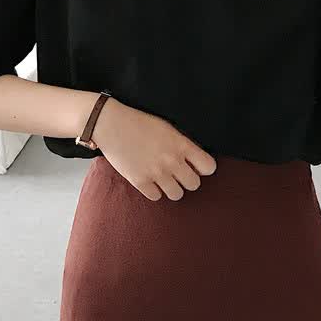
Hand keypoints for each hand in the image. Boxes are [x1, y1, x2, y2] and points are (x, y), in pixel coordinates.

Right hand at [92, 98, 216, 200]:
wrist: (111, 124)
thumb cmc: (140, 123)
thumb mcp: (168, 128)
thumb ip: (183, 145)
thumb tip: (195, 162)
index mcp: (181, 144)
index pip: (209, 167)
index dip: (204, 168)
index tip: (196, 166)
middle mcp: (171, 160)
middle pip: (194, 184)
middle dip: (188, 179)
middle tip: (178, 174)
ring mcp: (156, 172)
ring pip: (177, 194)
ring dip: (172, 188)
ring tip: (164, 179)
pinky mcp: (139, 181)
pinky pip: (156, 197)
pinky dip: (154, 191)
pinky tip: (150, 180)